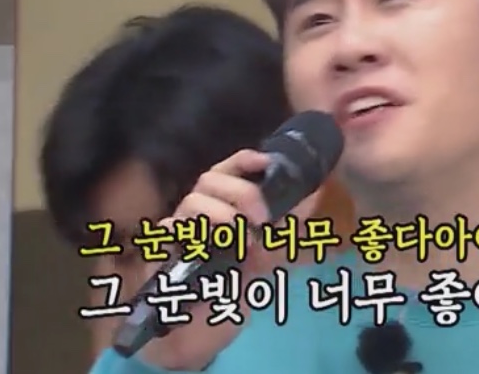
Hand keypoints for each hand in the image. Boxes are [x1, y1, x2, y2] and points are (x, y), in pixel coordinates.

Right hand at [137, 149, 274, 370]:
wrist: (207, 318)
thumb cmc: (238, 275)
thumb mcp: (272, 249)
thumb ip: (292, 223)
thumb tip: (315, 192)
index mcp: (226, 201)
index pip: (230, 167)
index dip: (244, 159)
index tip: (265, 161)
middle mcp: (201, 207)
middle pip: (210, 178)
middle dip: (241, 192)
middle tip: (263, 217)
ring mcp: (181, 227)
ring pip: (192, 201)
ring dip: (219, 213)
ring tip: (240, 236)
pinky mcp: (164, 249)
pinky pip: (167, 230)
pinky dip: (183, 232)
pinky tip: (199, 246)